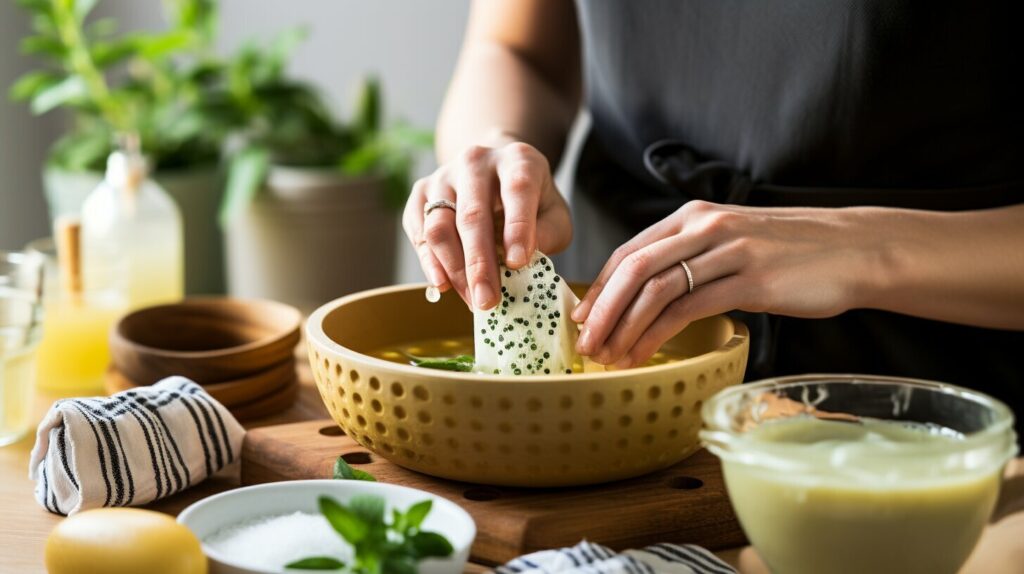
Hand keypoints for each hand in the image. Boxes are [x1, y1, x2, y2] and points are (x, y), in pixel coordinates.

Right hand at [403, 141, 571, 309]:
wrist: (495, 173)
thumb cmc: (530, 201)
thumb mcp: (554, 213)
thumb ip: (549, 233)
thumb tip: (524, 259)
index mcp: (518, 159)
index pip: (518, 189)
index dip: (518, 228)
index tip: (519, 264)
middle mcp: (476, 161)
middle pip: (472, 215)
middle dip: (479, 264)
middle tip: (487, 301)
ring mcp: (444, 175)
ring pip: (439, 226)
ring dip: (454, 269)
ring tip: (471, 299)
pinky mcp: (421, 192)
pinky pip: (418, 232)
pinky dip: (429, 263)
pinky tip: (444, 284)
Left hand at [573, 200, 884, 367]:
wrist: (854, 250)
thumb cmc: (791, 252)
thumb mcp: (733, 242)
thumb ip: (693, 257)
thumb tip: (651, 293)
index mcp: (694, 216)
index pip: (630, 251)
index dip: (601, 287)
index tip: (582, 318)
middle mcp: (705, 227)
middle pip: (633, 269)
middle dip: (602, 311)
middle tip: (584, 344)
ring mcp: (727, 251)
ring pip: (656, 289)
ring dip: (624, 327)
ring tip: (609, 356)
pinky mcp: (749, 280)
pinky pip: (688, 308)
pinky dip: (657, 334)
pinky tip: (644, 353)